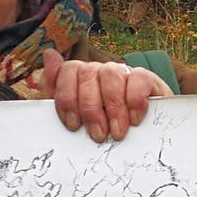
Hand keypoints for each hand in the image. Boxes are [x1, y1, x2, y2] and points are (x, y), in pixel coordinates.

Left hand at [42, 49, 171, 141]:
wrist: (143, 142)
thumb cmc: (105, 131)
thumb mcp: (75, 119)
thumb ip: (57, 91)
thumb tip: (49, 54)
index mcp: (81, 78)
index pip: (67, 70)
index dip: (67, 97)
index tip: (73, 125)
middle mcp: (100, 71)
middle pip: (87, 73)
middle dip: (89, 108)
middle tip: (98, 135)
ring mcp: (124, 73)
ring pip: (111, 74)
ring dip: (113, 107)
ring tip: (117, 132)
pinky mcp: (148, 80)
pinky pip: (139, 78)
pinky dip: (135, 99)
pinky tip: (135, 119)